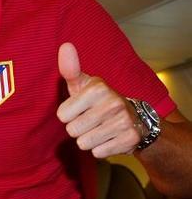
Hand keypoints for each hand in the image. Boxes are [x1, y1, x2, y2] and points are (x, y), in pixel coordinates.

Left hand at [56, 42, 141, 157]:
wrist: (136, 119)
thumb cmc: (99, 100)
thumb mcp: (84, 84)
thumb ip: (70, 68)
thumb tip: (65, 45)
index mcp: (97, 88)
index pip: (62, 115)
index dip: (68, 115)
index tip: (81, 108)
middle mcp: (112, 103)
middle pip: (72, 130)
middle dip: (78, 128)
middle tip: (92, 120)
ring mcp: (123, 122)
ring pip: (84, 143)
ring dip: (88, 140)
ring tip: (100, 129)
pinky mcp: (129, 140)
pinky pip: (97, 153)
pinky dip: (101, 149)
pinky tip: (110, 138)